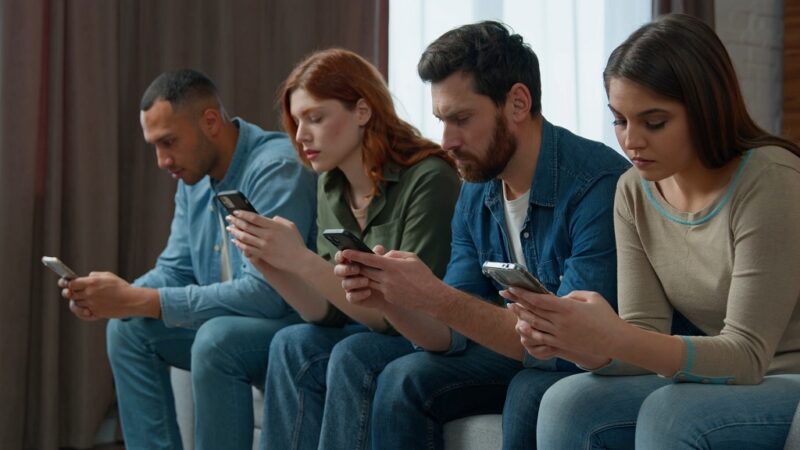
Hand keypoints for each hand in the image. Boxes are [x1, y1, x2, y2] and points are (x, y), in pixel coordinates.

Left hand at [62, 272, 156, 318]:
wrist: (131, 300)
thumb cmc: (121, 287)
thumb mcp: (108, 276)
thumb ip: (94, 275)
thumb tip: (86, 277)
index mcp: (92, 282)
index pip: (71, 283)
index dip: (66, 283)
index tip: (64, 283)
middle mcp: (90, 293)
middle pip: (71, 294)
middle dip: (70, 293)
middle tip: (70, 292)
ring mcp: (92, 304)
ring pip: (76, 304)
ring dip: (77, 301)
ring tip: (82, 299)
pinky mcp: (95, 313)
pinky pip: (82, 313)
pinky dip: (82, 311)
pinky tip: (85, 309)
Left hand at [226, 211, 307, 271]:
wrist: (299, 260)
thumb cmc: (296, 243)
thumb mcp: (291, 226)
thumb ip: (279, 220)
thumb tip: (270, 218)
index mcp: (274, 226)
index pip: (254, 218)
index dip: (243, 214)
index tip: (236, 212)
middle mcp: (267, 235)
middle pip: (247, 226)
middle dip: (236, 221)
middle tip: (229, 218)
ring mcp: (264, 245)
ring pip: (245, 237)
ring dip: (235, 232)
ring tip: (229, 229)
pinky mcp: (263, 254)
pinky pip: (247, 248)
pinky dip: (239, 244)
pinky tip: (235, 241)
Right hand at [333, 246, 388, 309]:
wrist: (389, 291)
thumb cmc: (381, 272)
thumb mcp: (381, 263)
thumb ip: (377, 256)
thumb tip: (378, 248)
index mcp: (350, 262)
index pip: (340, 257)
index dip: (340, 255)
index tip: (344, 254)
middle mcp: (347, 274)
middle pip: (338, 270)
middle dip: (346, 269)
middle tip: (357, 269)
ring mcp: (349, 286)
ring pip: (345, 284)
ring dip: (355, 281)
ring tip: (367, 280)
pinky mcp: (353, 298)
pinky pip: (351, 297)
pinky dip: (359, 294)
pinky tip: (368, 291)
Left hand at [335, 247, 443, 312]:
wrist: (431, 297)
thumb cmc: (423, 275)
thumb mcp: (412, 258)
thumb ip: (395, 254)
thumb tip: (383, 255)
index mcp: (392, 266)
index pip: (369, 259)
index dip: (355, 255)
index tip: (345, 252)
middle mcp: (387, 278)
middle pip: (365, 271)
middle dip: (357, 265)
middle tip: (350, 260)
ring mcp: (387, 289)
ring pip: (369, 281)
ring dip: (365, 275)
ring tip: (363, 270)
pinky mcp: (388, 298)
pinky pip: (379, 288)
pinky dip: (378, 283)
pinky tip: (383, 281)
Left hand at [501, 288, 622, 361]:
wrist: (615, 341)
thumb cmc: (606, 316)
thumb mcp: (592, 297)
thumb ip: (572, 295)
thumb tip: (558, 297)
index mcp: (567, 308)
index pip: (539, 299)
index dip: (523, 293)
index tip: (512, 287)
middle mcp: (560, 322)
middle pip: (533, 310)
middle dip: (517, 300)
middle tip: (505, 293)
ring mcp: (559, 335)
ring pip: (534, 324)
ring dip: (520, 315)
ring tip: (510, 306)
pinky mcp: (561, 345)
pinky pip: (541, 338)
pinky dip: (529, 332)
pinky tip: (522, 326)